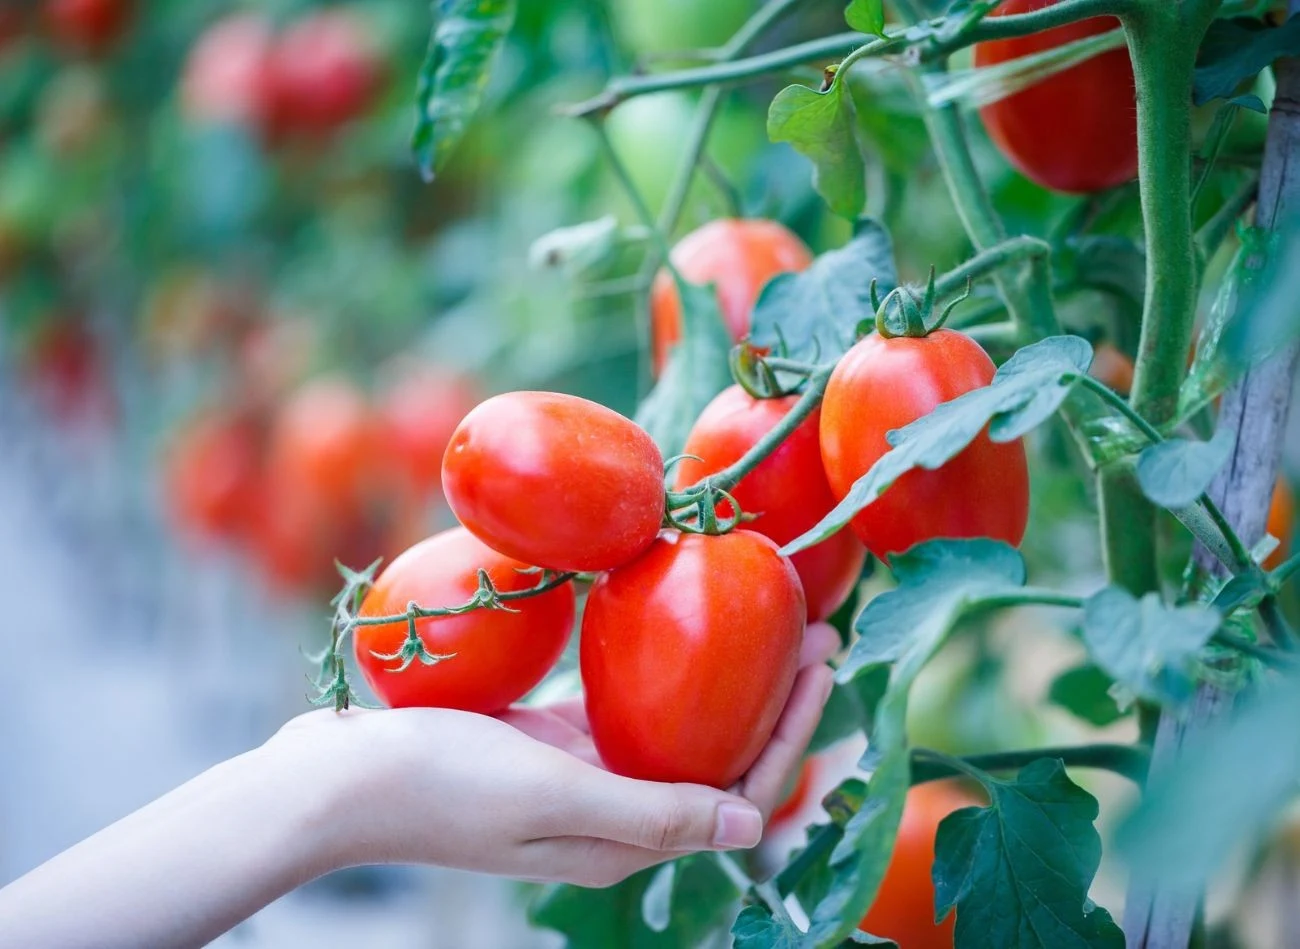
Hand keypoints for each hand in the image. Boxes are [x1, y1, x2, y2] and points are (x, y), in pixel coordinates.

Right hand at [270, 622, 838, 887]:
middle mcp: (616, 810)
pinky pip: (628, 703)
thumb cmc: (437, 782)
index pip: (738, 792)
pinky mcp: (552, 739)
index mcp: (624, 837)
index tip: (822, 661)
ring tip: (766, 613)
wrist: (337, 776)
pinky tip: (680, 622)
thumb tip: (756, 827)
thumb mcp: (550, 796)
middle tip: (816, 623)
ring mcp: (584, 773)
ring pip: (682, 724)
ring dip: (729, 674)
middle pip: (721, 754)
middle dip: (775, 696)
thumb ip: (651, 812)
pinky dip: (666, 667)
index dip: (791, 733)